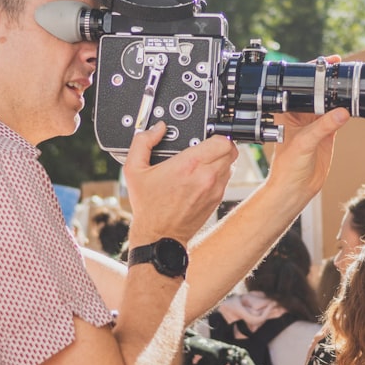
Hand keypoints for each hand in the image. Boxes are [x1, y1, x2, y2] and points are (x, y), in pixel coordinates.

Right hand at [122, 122, 237, 245]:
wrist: (159, 235)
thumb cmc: (148, 206)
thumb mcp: (134, 170)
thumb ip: (142, 142)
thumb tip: (156, 129)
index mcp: (189, 165)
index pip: (221, 140)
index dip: (215, 134)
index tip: (205, 136)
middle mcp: (206, 176)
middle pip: (230, 150)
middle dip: (219, 145)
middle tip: (205, 146)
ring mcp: (214, 189)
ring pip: (230, 164)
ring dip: (220, 159)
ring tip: (202, 161)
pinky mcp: (217, 199)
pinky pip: (226, 179)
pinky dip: (218, 174)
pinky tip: (201, 176)